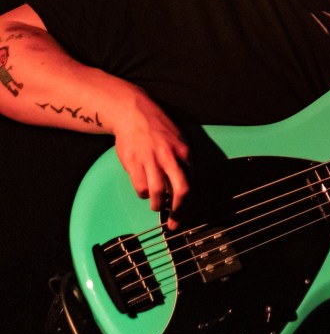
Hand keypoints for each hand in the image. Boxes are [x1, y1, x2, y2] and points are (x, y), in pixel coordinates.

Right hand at [112, 93, 189, 230]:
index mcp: (183, 150)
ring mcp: (150, 159)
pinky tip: (144, 190)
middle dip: (179, 211)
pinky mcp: (133, 162)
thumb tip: (186, 184)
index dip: (190, 201)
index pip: (192, 182)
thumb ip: (182, 160)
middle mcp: (169, 156)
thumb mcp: (176, 139)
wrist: (133, 112)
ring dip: (158, 205)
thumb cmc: (156, 127)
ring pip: (159, 193)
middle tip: (174, 222)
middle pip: (182, 190)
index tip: (185, 212)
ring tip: (157, 205)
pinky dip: (143, 194)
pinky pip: (140, 187)